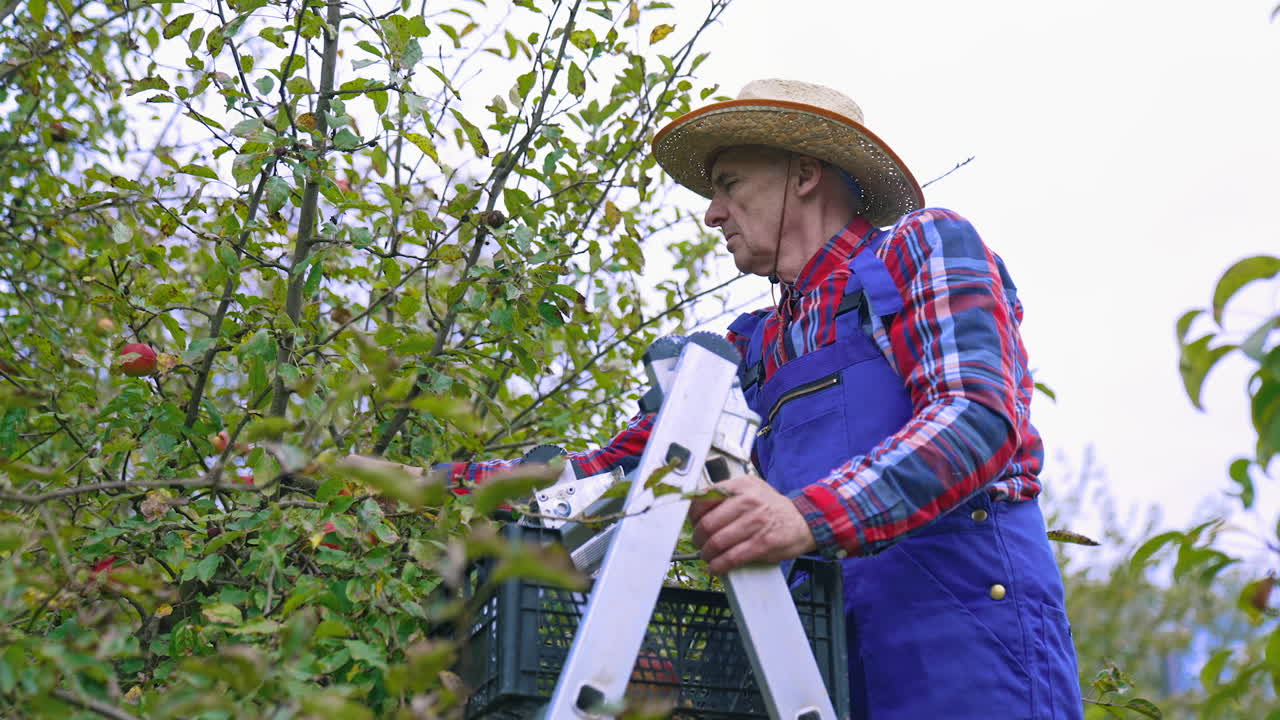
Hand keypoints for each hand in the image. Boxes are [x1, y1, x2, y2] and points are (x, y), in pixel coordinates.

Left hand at [688, 474, 816, 574]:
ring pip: (717, 542)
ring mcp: (756, 522)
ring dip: (707, 554)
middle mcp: (747, 501)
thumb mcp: (750, 489)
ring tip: (707, 556)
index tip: (693, 523)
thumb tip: (697, 509)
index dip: (693, 516)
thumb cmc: (772, 507)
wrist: (803, 520)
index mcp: (740, 485)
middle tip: (699, 543)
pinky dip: (719, 565)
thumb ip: (725, 495)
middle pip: (708, 524)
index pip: (704, 499)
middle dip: (698, 538)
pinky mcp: (763, 543)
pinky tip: (716, 567)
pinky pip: (732, 557)